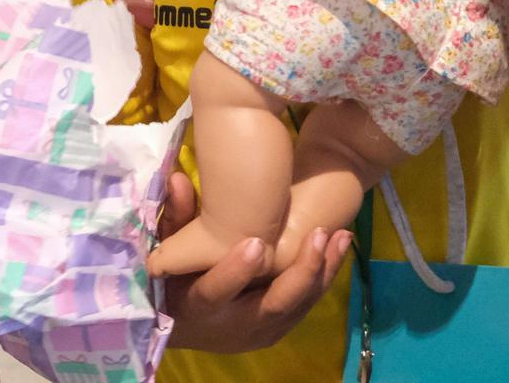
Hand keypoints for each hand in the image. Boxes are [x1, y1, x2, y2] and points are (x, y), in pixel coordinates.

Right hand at [157, 171, 350, 352]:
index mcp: (195, 306)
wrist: (187, 324)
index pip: (215, 292)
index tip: (255, 242)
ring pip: (296, 306)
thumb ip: (176, 216)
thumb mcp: (169, 249)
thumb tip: (179, 177)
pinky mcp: (277, 328)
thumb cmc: (174, 277)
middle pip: (272, 305)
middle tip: (317, 235)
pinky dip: (324, 276)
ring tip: (338, 236)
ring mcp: (258, 331)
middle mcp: (230, 325)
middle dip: (298, 273)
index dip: (235, 272)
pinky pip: (305, 305)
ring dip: (320, 272)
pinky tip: (339, 245)